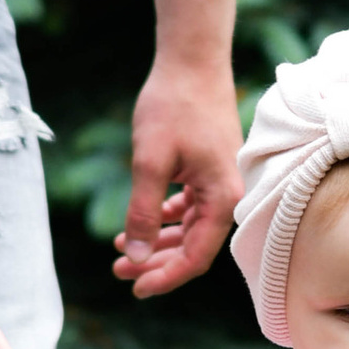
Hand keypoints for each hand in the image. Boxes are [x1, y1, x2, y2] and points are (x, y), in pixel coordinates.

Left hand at [113, 52, 244, 298]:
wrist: (192, 61)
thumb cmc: (173, 107)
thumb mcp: (150, 163)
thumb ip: (144, 213)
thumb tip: (136, 257)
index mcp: (223, 198)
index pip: (196, 257)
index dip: (165, 277)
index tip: (134, 287)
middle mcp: (230, 195)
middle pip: (194, 247)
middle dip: (155, 262)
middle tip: (119, 271)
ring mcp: (221, 183)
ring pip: (190, 229)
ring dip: (157, 241)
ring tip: (121, 251)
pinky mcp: (210, 171)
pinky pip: (190, 208)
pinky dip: (165, 217)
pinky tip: (140, 223)